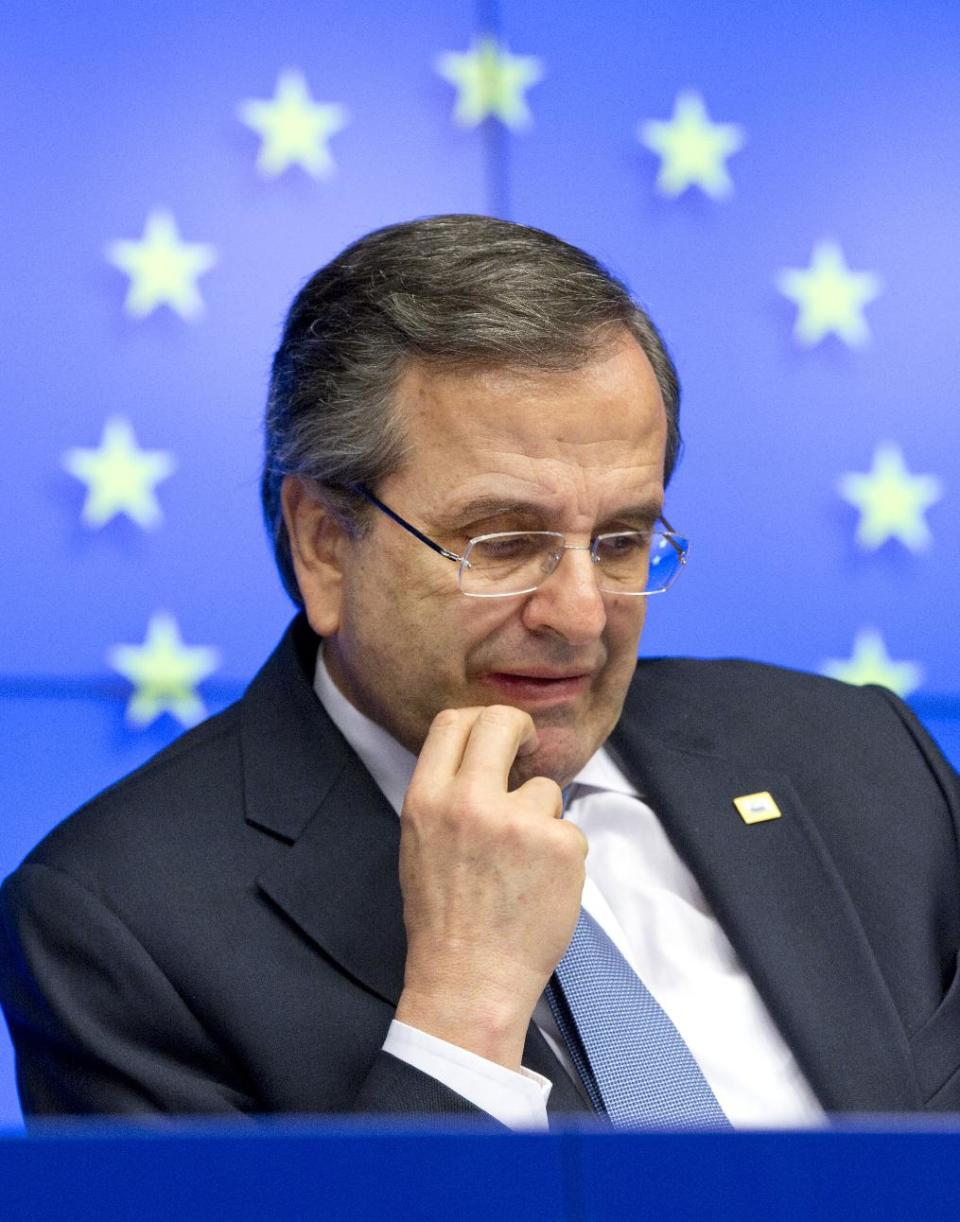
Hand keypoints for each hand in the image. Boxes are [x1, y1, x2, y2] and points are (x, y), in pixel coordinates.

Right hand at [394, 704, 586, 1070]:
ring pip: (546, 789)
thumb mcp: (421, 843)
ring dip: (542, 820)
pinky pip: (570, 832)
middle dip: (522, 730)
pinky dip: (562, 858)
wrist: (469, 980)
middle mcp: (468, 801)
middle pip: (503, 722)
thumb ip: (448, 795)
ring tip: (522, 869)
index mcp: (426, 799)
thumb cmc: (445, 918)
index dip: (482, 721)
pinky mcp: (559, 845)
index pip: (454, 721)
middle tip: (529, 752)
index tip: (500, 738)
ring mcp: (516, 821)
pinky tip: (540, 890)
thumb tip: (485, 754)